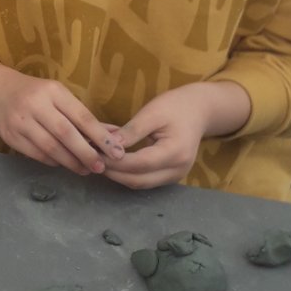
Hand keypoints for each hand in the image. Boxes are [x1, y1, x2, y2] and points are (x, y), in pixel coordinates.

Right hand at [0, 62, 125, 174]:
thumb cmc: (37, 95)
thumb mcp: (60, 97)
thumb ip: (85, 117)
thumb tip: (115, 136)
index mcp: (53, 91)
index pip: (81, 116)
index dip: (101, 136)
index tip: (116, 151)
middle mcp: (35, 104)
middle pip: (65, 133)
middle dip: (86, 153)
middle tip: (100, 167)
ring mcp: (20, 121)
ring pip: (50, 147)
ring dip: (71, 162)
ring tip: (85, 169)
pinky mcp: (10, 136)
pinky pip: (36, 154)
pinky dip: (53, 161)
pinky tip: (64, 164)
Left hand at [104, 81, 248, 189]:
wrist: (199, 111)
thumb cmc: (176, 107)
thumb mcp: (152, 113)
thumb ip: (131, 131)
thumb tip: (108, 145)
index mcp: (175, 152)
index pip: (139, 164)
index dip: (115, 162)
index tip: (94, 153)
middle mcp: (177, 170)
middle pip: (138, 180)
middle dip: (113, 172)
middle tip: (91, 159)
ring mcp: (175, 176)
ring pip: (140, 184)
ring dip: (118, 176)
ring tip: (98, 161)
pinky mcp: (169, 176)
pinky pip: (145, 180)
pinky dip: (127, 174)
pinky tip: (112, 162)